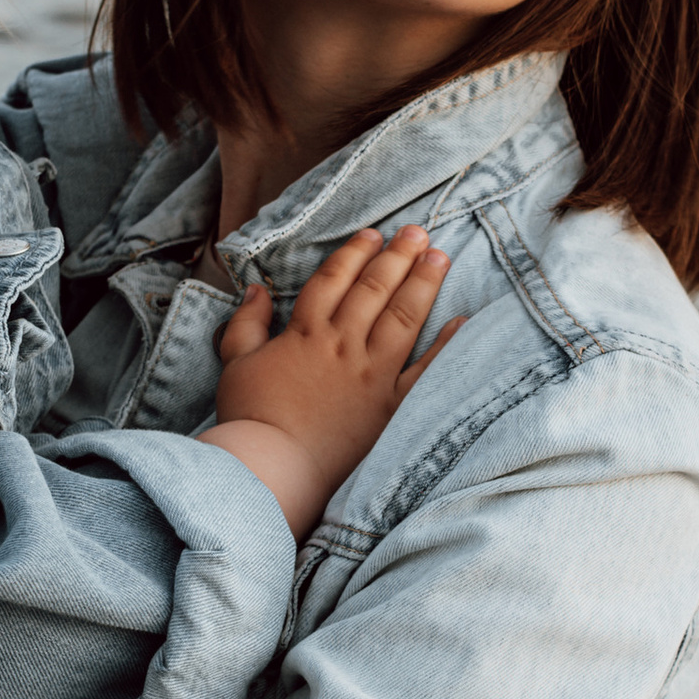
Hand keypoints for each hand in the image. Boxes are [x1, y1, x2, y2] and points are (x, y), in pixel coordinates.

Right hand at [199, 227, 460, 536]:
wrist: (271, 467)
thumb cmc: (250, 418)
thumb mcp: (236, 363)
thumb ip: (247, 324)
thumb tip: (257, 290)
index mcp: (305, 333)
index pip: (334, 280)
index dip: (355, 253)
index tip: (373, 234)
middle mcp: (343, 346)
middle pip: (374, 290)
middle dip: (397, 256)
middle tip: (418, 231)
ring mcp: (371, 376)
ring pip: (403, 318)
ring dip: (423, 284)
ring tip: (440, 256)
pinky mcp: (389, 408)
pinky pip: (424, 372)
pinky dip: (445, 346)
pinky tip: (462, 321)